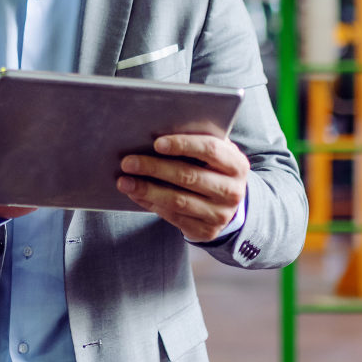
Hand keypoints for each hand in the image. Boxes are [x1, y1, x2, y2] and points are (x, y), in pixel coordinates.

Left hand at [116, 134, 248, 242]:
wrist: (230, 205)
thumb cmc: (214, 169)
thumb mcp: (215, 153)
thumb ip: (196, 140)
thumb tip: (157, 129)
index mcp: (236, 164)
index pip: (210, 150)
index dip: (182, 145)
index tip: (156, 143)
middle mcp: (232, 191)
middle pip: (189, 176)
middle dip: (154, 168)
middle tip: (128, 162)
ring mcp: (220, 214)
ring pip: (178, 200)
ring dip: (147, 190)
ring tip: (124, 181)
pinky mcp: (206, 231)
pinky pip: (173, 217)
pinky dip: (151, 204)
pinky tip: (135, 194)